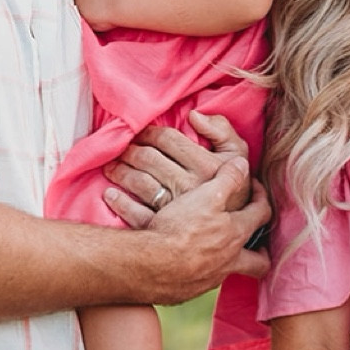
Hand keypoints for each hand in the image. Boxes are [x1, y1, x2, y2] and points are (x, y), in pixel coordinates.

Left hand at [103, 112, 251, 220]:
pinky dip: (120, 202)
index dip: (151, 132)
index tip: (141, 132)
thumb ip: (222, 130)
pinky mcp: (166, 228)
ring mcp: (176, 209)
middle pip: (150, 159)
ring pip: (140, 183)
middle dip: (131, 150)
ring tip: (111, 167)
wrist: (237, 233)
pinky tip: (111, 194)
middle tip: (121, 148)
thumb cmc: (236, 187)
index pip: (170, 140)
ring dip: (120, 172)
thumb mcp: (238, 154)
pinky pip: (136, 214)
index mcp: (207, 166)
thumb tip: (194, 115)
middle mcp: (190, 185)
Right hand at [121, 157, 271, 303]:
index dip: (261, 198)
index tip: (254, 190)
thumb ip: (227, 179)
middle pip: (259, 262)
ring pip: (230, 272)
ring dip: (228, 261)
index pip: (262, 214)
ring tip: (219, 251)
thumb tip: (243, 164)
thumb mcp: (205, 196)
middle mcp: (229, 261)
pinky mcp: (188, 291)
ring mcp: (209, 279)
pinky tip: (187, 263)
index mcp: (235, 234)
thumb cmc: (179, 228)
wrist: (148, 265)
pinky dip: (200, 272)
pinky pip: (202, 283)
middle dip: (261, 252)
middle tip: (257, 244)